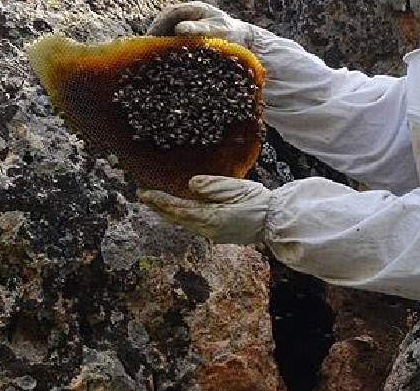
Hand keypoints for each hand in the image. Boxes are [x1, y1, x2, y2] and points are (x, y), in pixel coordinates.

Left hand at [138, 175, 271, 244]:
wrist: (276, 222)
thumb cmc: (259, 202)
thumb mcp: (236, 188)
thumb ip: (212, 186)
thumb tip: (191, 185)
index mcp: (211, 218)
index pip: (178, 209)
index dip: (160, 202)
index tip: (144, 194)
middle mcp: (208, 230)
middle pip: (177, 219)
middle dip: (159, 208)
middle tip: (143, 197)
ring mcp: (213, 234)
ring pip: (184, 224)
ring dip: (168, 213)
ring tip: (155, 204)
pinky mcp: (219, 234)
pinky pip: (194, 225)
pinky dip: (181, 217)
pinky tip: (178, 212)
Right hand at [146, 1, 255, 47]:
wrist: (245, 39)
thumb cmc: (233, 34)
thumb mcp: (218, 31)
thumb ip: (199, 29)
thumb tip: (179, 29)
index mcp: (195, 8)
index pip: (170, 13)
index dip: (158, 24)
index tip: (150, 38)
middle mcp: (190, 12)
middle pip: (166, 19)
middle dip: (155, 31)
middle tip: (145, 46)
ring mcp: (190, 20)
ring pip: (168, 26)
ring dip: (160, 38)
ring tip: (151, 52)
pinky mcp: (190, 31)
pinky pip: (174, 34)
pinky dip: (167, 43)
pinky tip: (163, 54)